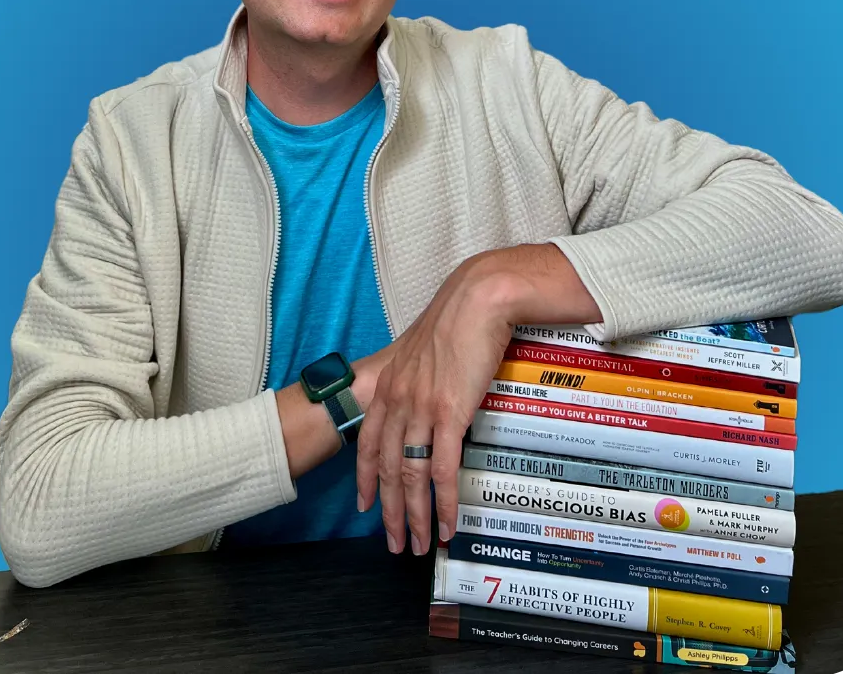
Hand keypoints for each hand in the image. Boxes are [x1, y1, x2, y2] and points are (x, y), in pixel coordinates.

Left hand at [354, 244, 601, 556]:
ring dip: (415, 515)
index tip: (364, 505)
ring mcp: (422, 408)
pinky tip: (448, 523)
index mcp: (390, 386)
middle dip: (388, 510)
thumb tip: (428, 396)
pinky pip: (442, 469)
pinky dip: (444, 502)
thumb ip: (419, 377)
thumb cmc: (457, 319)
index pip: (367, 441)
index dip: (364, 478)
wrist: (478, 299)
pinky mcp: (451, 412)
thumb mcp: (425, 350)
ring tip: (419, 544)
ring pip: (410, 475)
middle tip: (394, 542)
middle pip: (387, 467)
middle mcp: (399, 400)